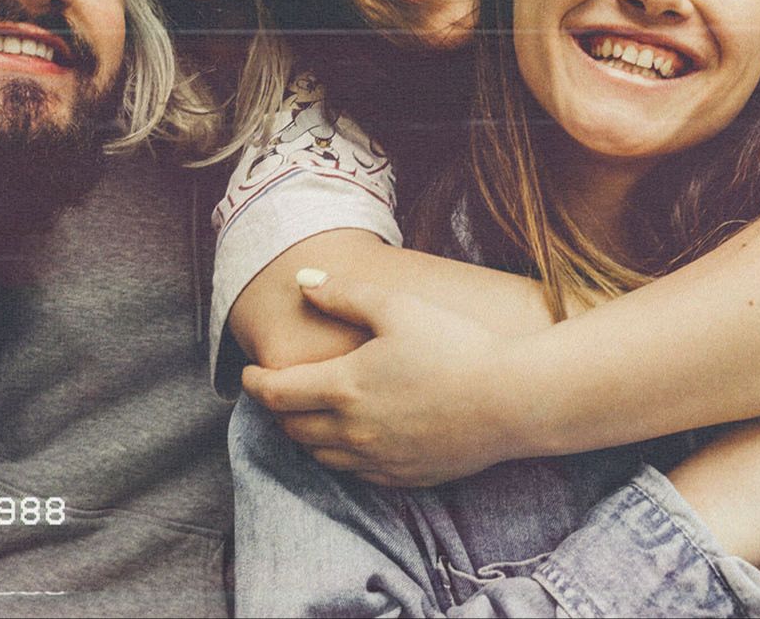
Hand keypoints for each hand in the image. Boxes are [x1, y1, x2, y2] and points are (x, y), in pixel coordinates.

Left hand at [241, 271, 515, 485]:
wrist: (511, 400)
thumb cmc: (455, 345)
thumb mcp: (396, 307)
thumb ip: (344, 295)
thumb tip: (302, 281)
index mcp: (344, 387)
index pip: (276, 394)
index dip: (254, 384)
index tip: (247, 374)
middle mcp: (352, 431)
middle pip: (292, 429)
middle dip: (277, 409)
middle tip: (276, 390)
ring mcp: (377, 459)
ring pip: (318, 456)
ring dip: (303, 435)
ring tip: (307, 413)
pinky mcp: (403, 477)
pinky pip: (353, 473)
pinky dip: (338, 456)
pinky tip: (349, 438)